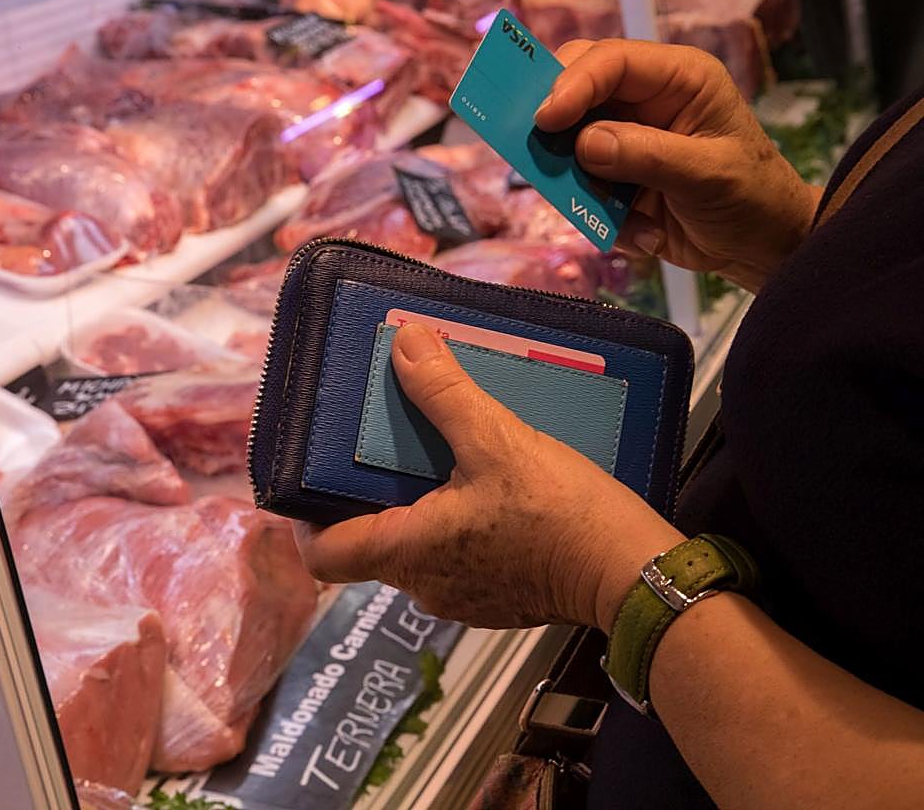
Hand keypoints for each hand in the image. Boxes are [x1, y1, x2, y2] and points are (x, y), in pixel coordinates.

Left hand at [293, 324, 684, 630]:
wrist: (634, 573)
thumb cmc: (562, 514)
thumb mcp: (499, 441)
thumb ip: (445, 394)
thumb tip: (405, 343)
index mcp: (408, 552)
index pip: (323, 556)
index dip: (306, 519)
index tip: (314, 479)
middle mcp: (423, 586)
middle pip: (369, 542)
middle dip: (371, 493)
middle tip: (386, 444)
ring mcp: (461, 598)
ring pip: (414, 549)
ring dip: (417, 505)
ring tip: (439, 455)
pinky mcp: (496, 599)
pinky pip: (454, 558)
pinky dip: (455, 524)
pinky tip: (483, 487)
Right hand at [534, 39, 822, 292]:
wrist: (758, 246)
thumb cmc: (751, 198)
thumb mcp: (707, 175)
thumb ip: (647, 155)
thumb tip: (584, 144)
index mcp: (677, 79)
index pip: (612, 61)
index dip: (573, 83)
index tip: (545, 119)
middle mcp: (645, 101)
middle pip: (577, 88)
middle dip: (558, 124)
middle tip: (541, 154)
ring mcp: (625, 138)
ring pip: (568, 144)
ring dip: (582, 185)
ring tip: (620, 215)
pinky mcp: (613, 176)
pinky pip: (579, 188)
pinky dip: (598, 215)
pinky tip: (642, 233)